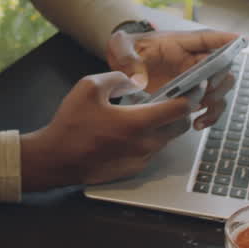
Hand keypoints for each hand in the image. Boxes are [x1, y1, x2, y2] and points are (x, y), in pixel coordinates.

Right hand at [19, 71, 192, 190]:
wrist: (56, 159)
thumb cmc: (70, 124)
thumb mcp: (89, 87)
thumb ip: (117, 77)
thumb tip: (135, 80)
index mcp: (137, 122)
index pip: (179, 109)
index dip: (190, 96)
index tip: (192, 87)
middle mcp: (144, 144)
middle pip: (180, 127)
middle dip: (180, 112)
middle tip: (172, 99)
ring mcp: (140, 159)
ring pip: (166, 140)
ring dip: (164, 126)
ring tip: (147, 113)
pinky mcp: (133, 170)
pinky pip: (152, 152)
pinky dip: (150, 139)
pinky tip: (132, 131)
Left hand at [107, 28, 238, 131]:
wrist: (121, 65)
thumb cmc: (126, 49)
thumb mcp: (120, 47)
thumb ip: (127, 59)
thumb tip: (138, 80)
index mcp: (180, 43)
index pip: (208, 37)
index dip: (226, 39)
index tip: (240, 40)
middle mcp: (193, 60)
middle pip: (222, 66)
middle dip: (220, 78)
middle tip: (207, 90)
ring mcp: (194, 79)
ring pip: (221, 88)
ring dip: (216, 100)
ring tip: (200, 113)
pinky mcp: (189, 96)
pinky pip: (210, 106)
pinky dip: (209, 116)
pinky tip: (198, 124)